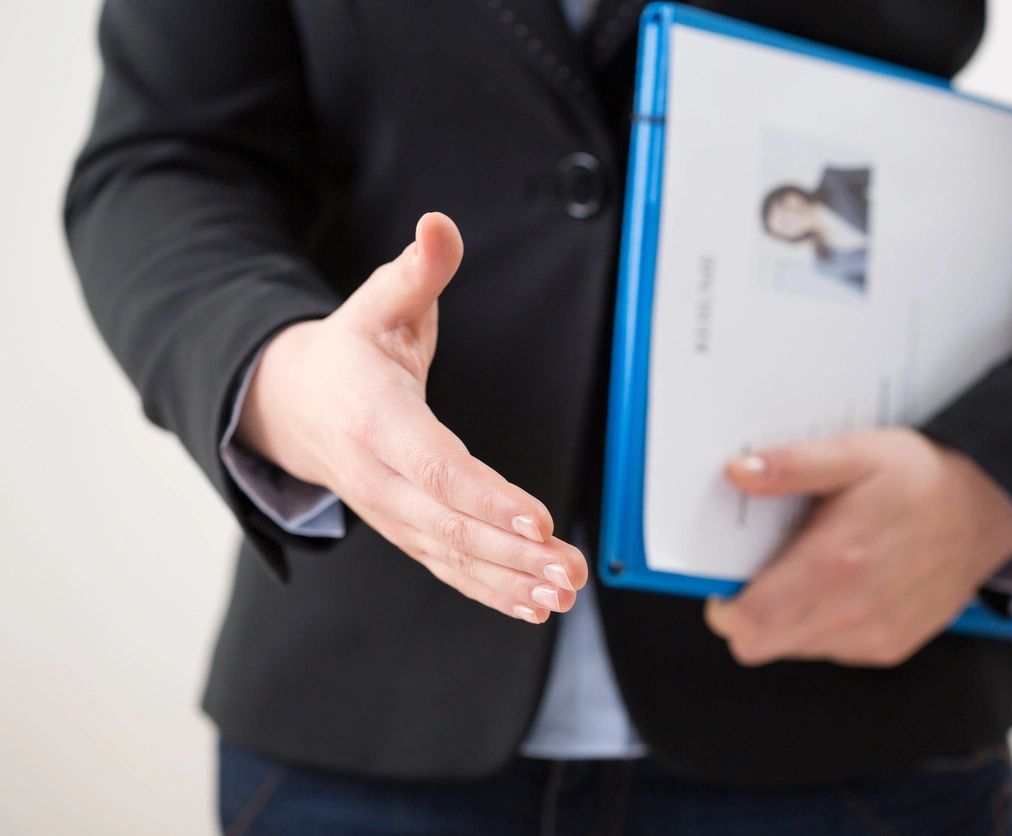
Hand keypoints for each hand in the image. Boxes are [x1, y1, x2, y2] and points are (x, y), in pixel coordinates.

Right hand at [236, 213, 586, 623]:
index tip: (538, 520)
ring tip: (563, 592)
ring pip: (450, 555)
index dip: (485, 495)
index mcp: (374, 417)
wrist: (291, 404)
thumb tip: (440, 224)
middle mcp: (377, 474)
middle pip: (448, 523)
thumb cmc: (348, 351)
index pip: (434, 464)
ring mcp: (388, 511)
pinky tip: (533, 605)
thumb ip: (417, 270)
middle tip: (569, 570)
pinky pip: (446, 567)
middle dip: (512, 553)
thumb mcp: (377, 302)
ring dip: (509, 580)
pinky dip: (488, 590)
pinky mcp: (403, 529)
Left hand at [704, 428, 1011, 666]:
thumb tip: (738, 472)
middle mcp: (852, 611)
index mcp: (833, 563)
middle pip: (761, 644)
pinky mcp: (890, 647)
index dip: (725, 607)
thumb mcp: (854, 453)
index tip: (727, 578)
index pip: (748, 623)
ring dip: (786, 618)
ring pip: (792, 648)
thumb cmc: (919, 477)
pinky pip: (830, 649)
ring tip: (810, 568)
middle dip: (749, 613)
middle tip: (762, 571)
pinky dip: (821, 624)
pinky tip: (841, 584)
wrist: (992, 508)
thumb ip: (792, 466)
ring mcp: (873, 636)